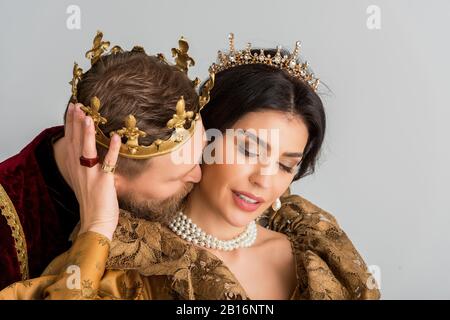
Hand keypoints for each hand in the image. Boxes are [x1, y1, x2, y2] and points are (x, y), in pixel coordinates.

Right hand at [64, 102, 121, 239]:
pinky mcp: (103, 182)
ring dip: (87, 133)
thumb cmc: (93, 203)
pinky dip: (112, 150)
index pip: (70, 142)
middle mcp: (79, 170)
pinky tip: (115, 137)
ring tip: (89, 117)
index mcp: (75, 169)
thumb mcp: (85, 181)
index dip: (71, 124)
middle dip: (76, 122)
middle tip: (77, 105)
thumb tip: (92, 153)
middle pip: (75, 142)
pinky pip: (108, 163)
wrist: (95, 223)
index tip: (72, 108)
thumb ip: (87, 166)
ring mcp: (90, 176)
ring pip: (86, 150)